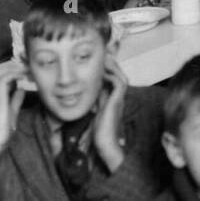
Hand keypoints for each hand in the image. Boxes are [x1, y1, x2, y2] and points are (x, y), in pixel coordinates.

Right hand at [0, 60, 28, 156]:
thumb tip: (21, 88)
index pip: (0, 74)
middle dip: (11, 64)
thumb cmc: (4, 128)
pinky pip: (4, 80)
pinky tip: (25, 77)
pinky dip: (15, 75)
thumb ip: (16, 99)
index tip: (27, 68)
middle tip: (27, 66)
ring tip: (26, 69)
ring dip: (12, 68)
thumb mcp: (13, 110)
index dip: (12, 68)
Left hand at [93, 54, 128, 171]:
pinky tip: (102, 69)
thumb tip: (80, 98)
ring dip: (112, 66)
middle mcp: (116, 99)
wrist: (105, 146)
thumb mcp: (92, 116)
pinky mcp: (116, 101)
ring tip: (104, 57)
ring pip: (119, 76)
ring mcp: (118, 100)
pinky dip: (112, 74)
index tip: (97, 62)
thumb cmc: (98, 135)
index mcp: (111, 101)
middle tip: (102, 54)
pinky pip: (118, 82)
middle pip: (117, 75)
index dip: (105, 70)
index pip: (110, 80)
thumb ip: (91, 106)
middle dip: (110, 64)